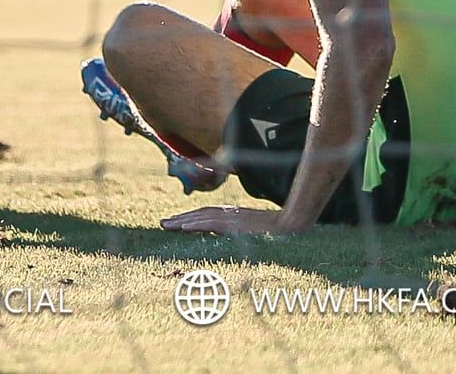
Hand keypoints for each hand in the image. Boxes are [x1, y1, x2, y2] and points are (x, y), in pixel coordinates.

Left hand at [161, 205, 301, 235]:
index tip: (175, 223)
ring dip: (182, 221)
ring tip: (166, 225)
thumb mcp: (255, 234)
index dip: (190, 218)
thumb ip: (241, 234)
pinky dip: (196, 224)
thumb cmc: (278, 233)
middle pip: (200, 214)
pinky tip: (183, 227)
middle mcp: (231, 214)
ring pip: (202, 217)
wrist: (293, 225)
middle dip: (180, 219)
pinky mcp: (236, 224)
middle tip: (163, 224)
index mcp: (234, 216)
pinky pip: (211, 223)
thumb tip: (229, 241)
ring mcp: (233, 218)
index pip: (207, 215)